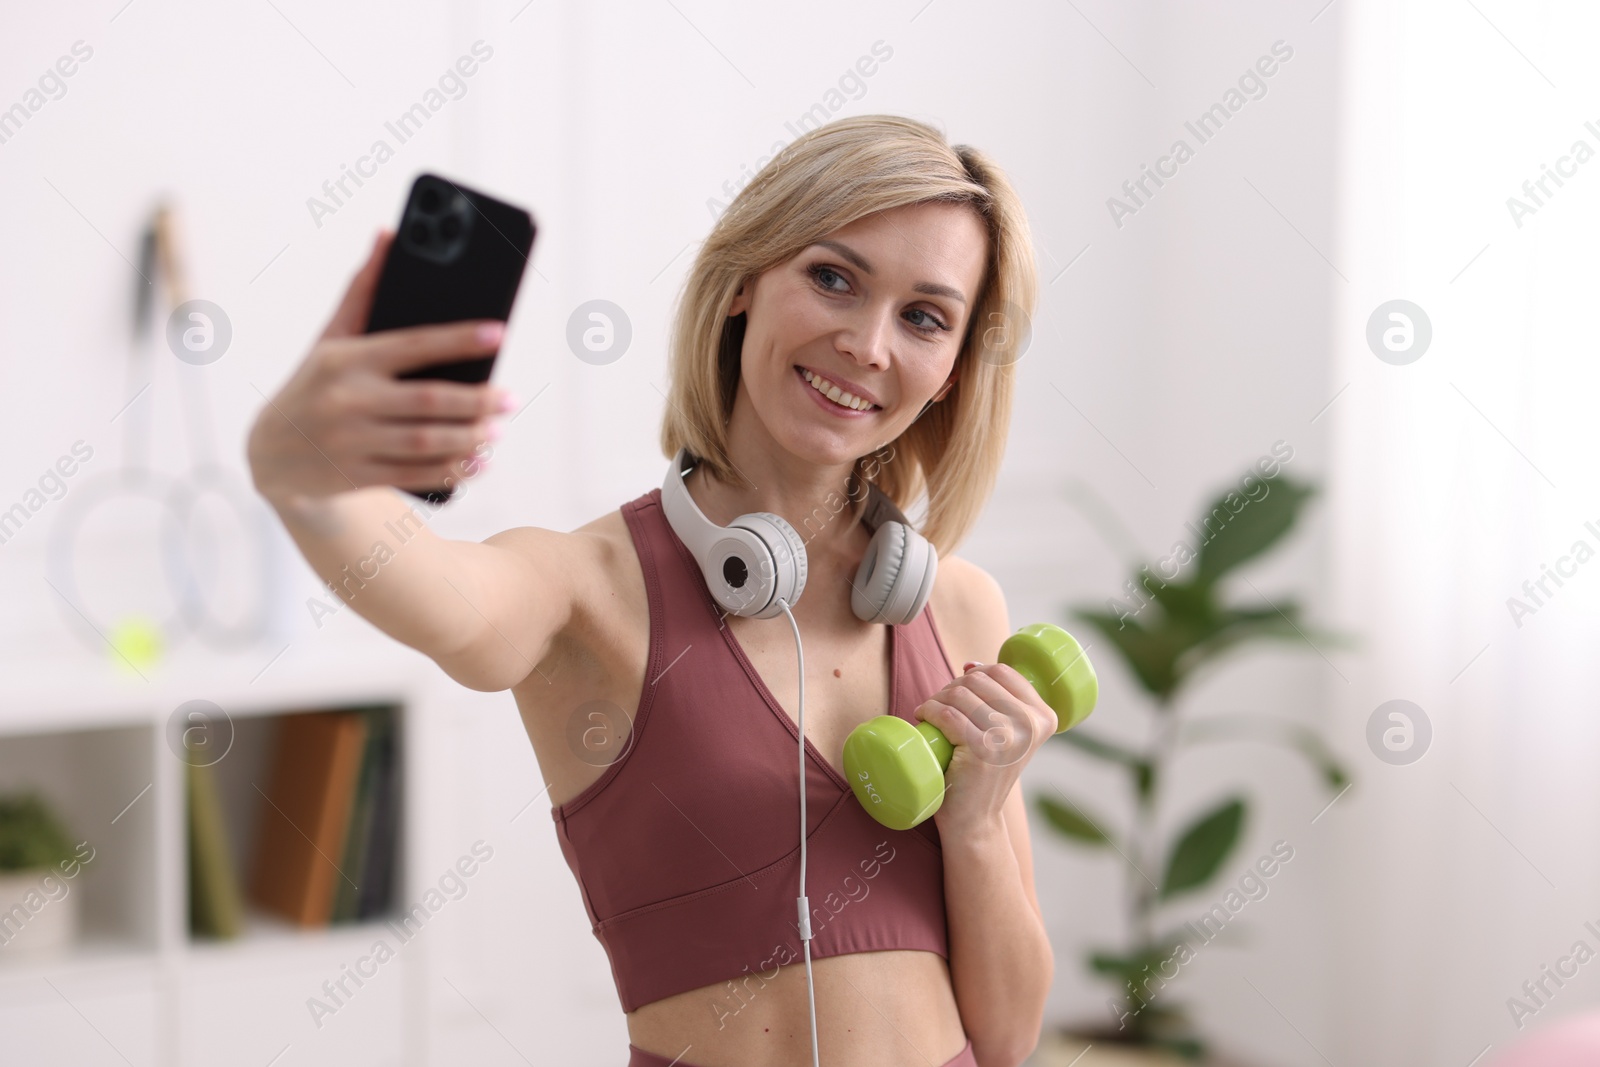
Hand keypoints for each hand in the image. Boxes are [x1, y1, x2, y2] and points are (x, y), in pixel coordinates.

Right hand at [246, 229, 515, 508]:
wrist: (271, 453)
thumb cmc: (315, 383)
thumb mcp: (332, 338)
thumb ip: (363, 291)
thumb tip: (388, 234)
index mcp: (347, 358)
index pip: (413, 344)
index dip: (459, 339)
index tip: (499, 333)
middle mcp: (348, 398)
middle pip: (428, 400)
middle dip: (476, 400)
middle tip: (511, 398)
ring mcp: (351, 441)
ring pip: (425, 440)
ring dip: (468, 437)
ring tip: (497, 430)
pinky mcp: (355, 475)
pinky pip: (414, 474)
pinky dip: (451, 470)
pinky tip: (478, 462)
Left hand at [914, 662, 1055, 835]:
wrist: (975, 818)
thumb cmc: (984, 771)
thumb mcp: (1008, 734)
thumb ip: (1002, 700)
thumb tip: (972, 665)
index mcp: (1044, 717)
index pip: (1002, 672)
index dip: (975, 674)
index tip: (960, 690)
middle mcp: (1031, 726)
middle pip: (978, 680)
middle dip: (951, 688)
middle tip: (940, 708)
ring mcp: (1008, 737)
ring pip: (960, 693)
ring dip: (937, 699)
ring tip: (931, 714)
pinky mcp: (982, 749)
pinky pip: (947, 714)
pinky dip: (929, 712)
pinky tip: (924, 718)